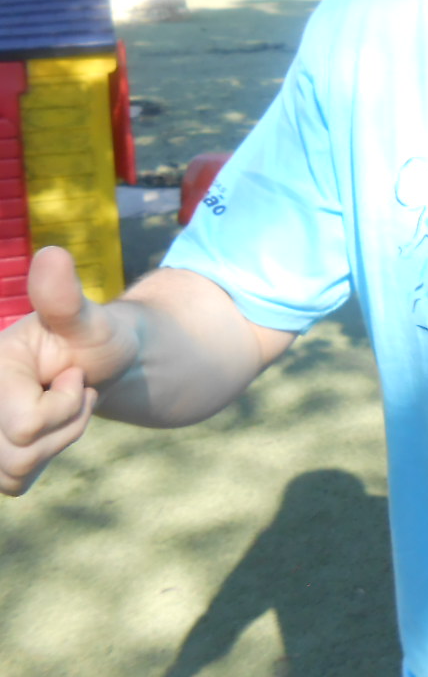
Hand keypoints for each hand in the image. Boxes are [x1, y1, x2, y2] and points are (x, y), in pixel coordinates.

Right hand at [0, 248, 139, 494]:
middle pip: (20, 453)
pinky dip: (44, 456)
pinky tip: (50, 426)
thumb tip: (51, 255)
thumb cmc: (94, 337)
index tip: (71, 372)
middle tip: (73, 388)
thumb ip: (65, 296)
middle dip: (65, 423)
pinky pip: (15, 482)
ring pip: (16, 471)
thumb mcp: (88, 318)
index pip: (27, 425)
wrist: (101, 362)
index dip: (66, 403)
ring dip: (57, 439)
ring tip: (64, 403)